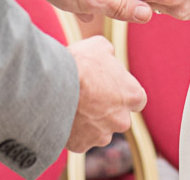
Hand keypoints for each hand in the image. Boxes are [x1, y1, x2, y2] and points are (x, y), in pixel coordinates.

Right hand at [66, 36, 145, 152]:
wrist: (52, 85)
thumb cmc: (80, 63)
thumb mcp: (100, 46)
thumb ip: (109, 55)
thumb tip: (108, 57)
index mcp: (132, 95)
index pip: (137, 99)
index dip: (123, 93)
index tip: (111, 88)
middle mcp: (121, 120)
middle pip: (118, 118)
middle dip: (106, 110)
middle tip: (88, 96)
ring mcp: (101, 135)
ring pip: (99, 131)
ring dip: (89, 122)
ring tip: (72, 106)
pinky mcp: (81, 145)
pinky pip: (78, 139)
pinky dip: (72, 131)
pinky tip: (62, 117)